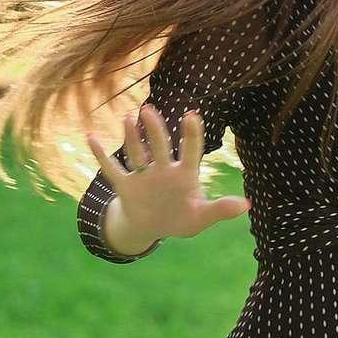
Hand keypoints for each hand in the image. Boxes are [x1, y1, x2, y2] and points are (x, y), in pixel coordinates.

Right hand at [85, 103, 250, 243]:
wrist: (153, 226)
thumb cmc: (181, 218)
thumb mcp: (200, 218)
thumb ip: (220, 210)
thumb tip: (246, 205)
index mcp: (184, 175)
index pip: (190, 151)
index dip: (191, 135)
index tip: (192, 115)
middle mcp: (163, 169)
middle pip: (159, 146)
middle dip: (154, 130)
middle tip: (149, 110)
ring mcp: (143, 176)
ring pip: (136, 153)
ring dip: (131, 137)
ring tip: (127, 118)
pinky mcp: (125, 185)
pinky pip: (111, 169)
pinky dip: (101, 155)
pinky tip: (91, 136)